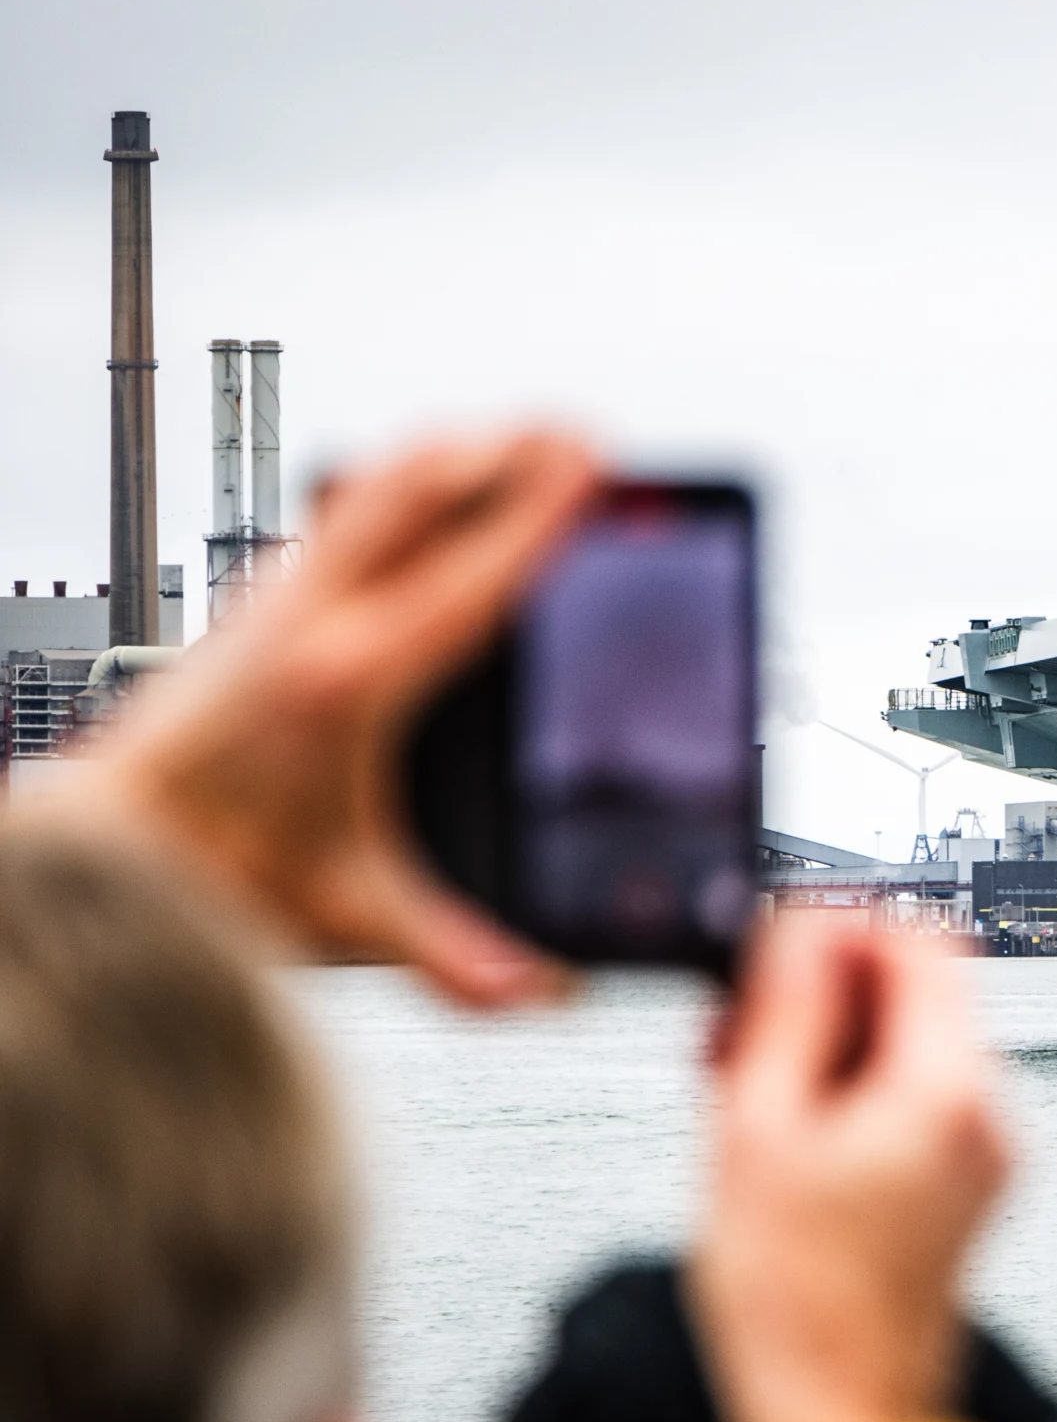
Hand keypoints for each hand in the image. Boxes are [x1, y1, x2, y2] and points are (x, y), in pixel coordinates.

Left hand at [25, 431, 597, 1007]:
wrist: (98, 859)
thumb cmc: (213, 879)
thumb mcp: (351, 919)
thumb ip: (456, 956)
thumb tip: (546, 990)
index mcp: (349, 683)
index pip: (465, 572)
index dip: (539, 511)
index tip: (593, 462)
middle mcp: (306, 621)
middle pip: (413, 491)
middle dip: (504, 452)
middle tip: (574, 431)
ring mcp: (271, 605)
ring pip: (365, 490)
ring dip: (444, 460)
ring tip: (507, 444)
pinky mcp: (249, 611)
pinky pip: (335, 521)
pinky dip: (391, 496)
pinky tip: (416, 511)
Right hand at [689, 916, 1008, 1421]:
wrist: (837, 1418)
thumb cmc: (795, 1305)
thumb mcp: (754, 1130)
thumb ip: (786, 1011)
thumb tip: (801, 927)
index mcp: (949, 1091)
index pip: (921, 941)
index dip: (838, 929)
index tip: (771, 954)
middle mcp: (988, 1117)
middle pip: (916, 994)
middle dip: (821, 996)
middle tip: (735, 1033)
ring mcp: (984, 1157)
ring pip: (908, 1048)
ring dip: (826, 1049)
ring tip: (742, 1097)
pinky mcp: (965, 1190)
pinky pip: (913, 1104)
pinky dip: (849, 1098)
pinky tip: (781, 1140)